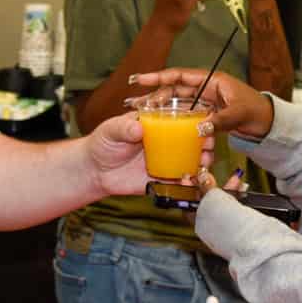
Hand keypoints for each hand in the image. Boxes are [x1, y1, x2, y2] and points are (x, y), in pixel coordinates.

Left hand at [85, 109, 214, 195]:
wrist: (94, 171)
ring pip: (190, 161)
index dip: (196, 120)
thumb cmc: (102, 143)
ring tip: (203, 163)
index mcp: (157, 125)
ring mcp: (166, 161)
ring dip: (201, 162)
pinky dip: (188, 183)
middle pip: (192, 141)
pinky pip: (179, 182)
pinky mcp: (162, 180)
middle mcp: (166, 142)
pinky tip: (190, 181)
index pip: (181, 119)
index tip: (205, 123)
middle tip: (207, 146)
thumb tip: (138, 129)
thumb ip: (124, 128)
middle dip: (205, 143)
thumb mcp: (111, 130)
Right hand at [128, 69, 274, 140]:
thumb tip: (199, 129)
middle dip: (153, 95)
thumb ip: (220, 121)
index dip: (159, 77)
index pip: (180, 76)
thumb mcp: (239, 115)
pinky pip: (186, 116)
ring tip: (140, 114)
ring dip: (160, 108)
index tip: (140, 79)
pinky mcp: (207, 114)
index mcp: (212, 81)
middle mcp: (206, 89)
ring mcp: (205, 102)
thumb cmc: (257, 112)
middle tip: (134, 103)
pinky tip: (160, 127)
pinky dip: (173, 120)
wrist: (268, 123)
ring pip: (177, 104)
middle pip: (174, 90)